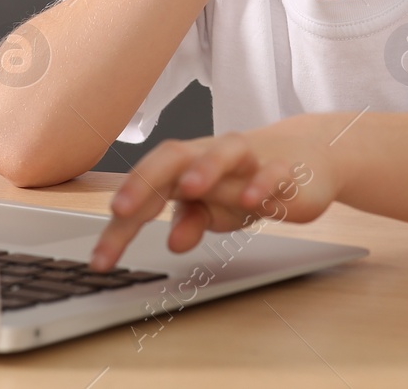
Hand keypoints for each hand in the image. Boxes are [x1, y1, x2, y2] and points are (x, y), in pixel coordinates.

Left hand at [88, 114, 342, 271]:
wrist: (305, 156)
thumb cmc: (246, 181)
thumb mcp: (215, 209)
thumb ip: (192, 220)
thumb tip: (174, 241)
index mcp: (186, 168)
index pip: (146, 188)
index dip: (122, 220)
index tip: (102, 257)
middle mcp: (211, 156)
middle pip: (172, 156)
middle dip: (144, 181)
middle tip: (121, 210)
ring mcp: (248, 159)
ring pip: (225, 151)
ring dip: (205, 168)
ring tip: (189, 189)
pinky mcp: (284, 169)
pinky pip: (272, 171)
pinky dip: (261, 183)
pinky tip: (250, 200)